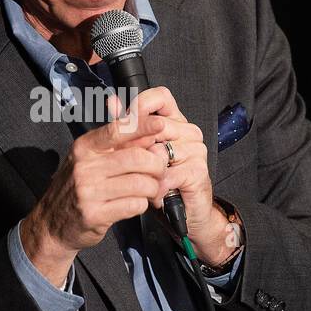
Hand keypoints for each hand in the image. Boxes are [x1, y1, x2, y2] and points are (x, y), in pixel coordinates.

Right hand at [20, 94, 168, 284]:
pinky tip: (135, 204)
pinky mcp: (95, 214)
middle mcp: (85, 166)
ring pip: (141, 183)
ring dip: (153, 188)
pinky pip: (134, 205)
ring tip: (150, 190)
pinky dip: (142, 205)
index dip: (142, 125)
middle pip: (137, 158)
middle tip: (159, 171)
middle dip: (156, 165)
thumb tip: (145, 126)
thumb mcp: (89, 159)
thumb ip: (117, 143)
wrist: (52, 224)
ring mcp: (89, 191)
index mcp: (84, 147)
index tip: (160, 124)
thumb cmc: (77, 187)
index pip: (117, 129)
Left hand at [119, 86, 235, 266]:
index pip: (160, 97)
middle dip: (135, 148)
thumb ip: (126, 127)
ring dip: (144, 173)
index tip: (125, 120)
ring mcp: (195, 150)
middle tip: (122, 165)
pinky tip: (153, 195)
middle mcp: (187, 131)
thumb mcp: (138, 153)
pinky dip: (155, 188)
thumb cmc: (160, 181)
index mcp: (173, 121)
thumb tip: (112, 102)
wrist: (183, 214)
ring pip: (158, 152)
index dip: (140, 106)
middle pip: (156, 126)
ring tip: (141, 184)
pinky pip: (167, 175)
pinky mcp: (198, 171)